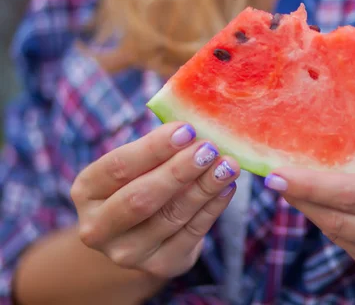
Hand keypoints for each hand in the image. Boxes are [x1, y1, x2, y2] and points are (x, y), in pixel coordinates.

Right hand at [71, 122, 238, 278]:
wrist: (141, 236)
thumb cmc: (141, 183)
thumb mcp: (137, 165)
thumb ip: (159, 148)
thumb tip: (195, 129)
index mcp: (87, 190)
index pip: (118, 166)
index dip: (154, 148)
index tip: (187, 130)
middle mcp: (98, 227)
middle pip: (141, 198)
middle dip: (179, 171)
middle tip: (209, 149)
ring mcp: (128, 253)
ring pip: (171, 216)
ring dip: (204, 188)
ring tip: (227, 165)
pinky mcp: (161, 265)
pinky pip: (192, 233)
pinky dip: (213, 207)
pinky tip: (227, 187)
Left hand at [264, 159, 354, 288]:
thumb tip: (326, 139)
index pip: (352, 194)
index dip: (310, 185)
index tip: (276, 173)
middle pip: (339, 221)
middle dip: (301, 200)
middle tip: (275, 180)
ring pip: (341, 237)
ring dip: (314, 213)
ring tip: (298, 190)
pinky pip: (353, 250)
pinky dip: (336, 228)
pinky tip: (332, 211)